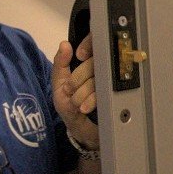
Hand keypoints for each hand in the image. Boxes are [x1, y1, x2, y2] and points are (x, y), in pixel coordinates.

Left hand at [52, 37, 101, 151]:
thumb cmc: (69, 104)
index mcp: (87, 63)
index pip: (93, 44)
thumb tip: (65, 44)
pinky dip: (90, 101)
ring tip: (75, 103)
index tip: (80, 56)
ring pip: (97, 78)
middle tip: (69, 91)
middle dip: (77, 78)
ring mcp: (109, 84)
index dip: (88, 45)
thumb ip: (60, 64)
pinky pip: (104, 92)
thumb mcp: (58, 84)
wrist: (81, 129)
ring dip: (82, 93)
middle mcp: (101, 70)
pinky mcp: (114, 97)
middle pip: (94, 62)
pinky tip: (83, 108)